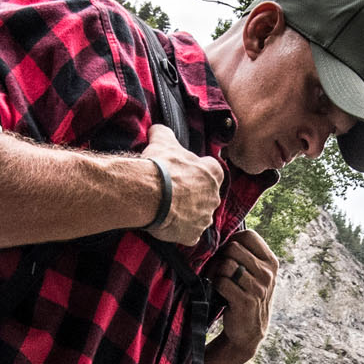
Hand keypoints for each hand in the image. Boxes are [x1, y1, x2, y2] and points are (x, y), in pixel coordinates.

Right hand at [143, 125, 222, 243]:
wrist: (150, 193)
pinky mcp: (193, 235)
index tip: (186, 173)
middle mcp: (214, 196)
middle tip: (174, 193)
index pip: (212, 171)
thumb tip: (157, 128)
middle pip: (207, 196)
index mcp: (212, 173)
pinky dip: (181, 231)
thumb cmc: (161, 166)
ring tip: (169, 210)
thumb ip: (164, 133)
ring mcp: (205, 218)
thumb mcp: (162, 141)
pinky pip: (190, 235)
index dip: (199, 172)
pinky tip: (168, 225)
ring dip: (188, 214)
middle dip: (194, 195)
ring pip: (199, 217)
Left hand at [201, 228, 278, 363]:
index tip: (227, 253)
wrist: (249, 331)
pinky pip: (222, 282)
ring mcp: (258, 288)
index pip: (248, 235)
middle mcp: (268, 273)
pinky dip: (215, 286)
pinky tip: (219, 293)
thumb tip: (221, 232)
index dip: (232, 240)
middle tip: (218, 269)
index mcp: (271, 262)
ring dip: (216, 272)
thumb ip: (246, 255)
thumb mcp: (256, 275)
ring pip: (226, 264)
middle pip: (233, 248)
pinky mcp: (246, 301)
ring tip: (218, 281)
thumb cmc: (247, 296)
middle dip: (220, 257)